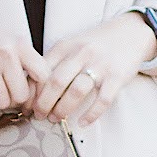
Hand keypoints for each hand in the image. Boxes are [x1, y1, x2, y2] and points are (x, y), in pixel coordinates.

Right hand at [0, 8, 52, 113]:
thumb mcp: (11, 42)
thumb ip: (27, 63)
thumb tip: (38, 95)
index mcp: (19, 44)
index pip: (43, 76)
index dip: (38, 90)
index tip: (31, 93)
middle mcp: (5, 53)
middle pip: (21, 95)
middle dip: (13, 98)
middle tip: (5, 91)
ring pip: (1, 102)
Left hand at [30, 13, 156, 126]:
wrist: (130, 33)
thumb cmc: (94, 44)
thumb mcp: (71, 45)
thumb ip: (53, 61)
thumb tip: (30, 87)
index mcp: (65, 46)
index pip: (42, 70)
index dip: (32, 91)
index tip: (27, 105)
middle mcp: (81, 54)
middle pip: (56, 82)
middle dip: (43, 103)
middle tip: (39, 115)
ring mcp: (100, 65)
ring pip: (76, 91)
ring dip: (63, 109)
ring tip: (56, 118)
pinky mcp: (117, 76)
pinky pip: (102, 100)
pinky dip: (91, 114)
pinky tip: (82, 122)